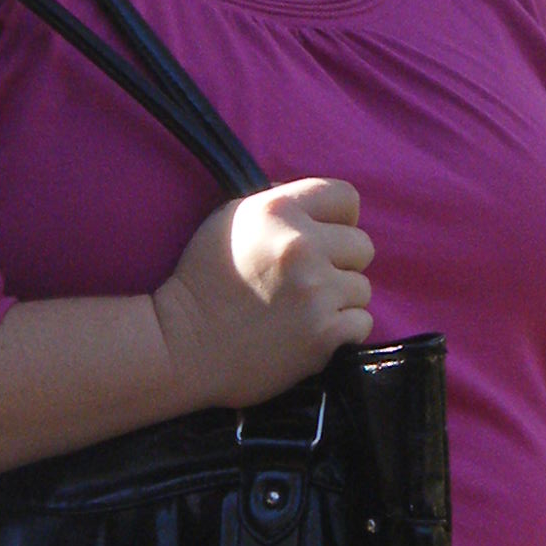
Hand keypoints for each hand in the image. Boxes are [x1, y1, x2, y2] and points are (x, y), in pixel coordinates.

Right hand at [151, 179, 374, 407]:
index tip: (325, 239)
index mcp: (279, 211)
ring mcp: (316, 292)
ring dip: (340, 300)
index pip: (347, 198)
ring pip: (362, 288)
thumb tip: (318, 207)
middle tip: (308, 282)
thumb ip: (278, 204)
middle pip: (362, 246)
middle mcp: (302, 246)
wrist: (183, 347)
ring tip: (303, 311)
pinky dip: (342, 331)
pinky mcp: (325, 333)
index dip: (340, 219)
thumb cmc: (203, 282)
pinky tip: (310, 333)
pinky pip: (362, 322)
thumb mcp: (231, 221)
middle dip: (341, 263)